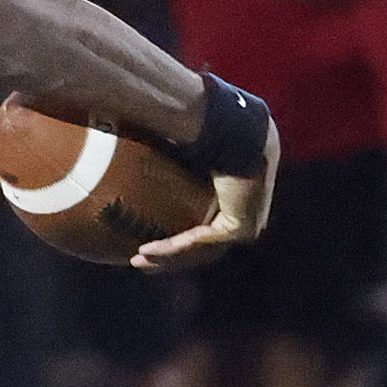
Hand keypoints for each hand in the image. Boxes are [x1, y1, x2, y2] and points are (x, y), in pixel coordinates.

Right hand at [136, 123, 277, 270]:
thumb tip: (134, 135)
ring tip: (138, 260)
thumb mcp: (192, 144)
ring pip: (203, 248)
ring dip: (168, 257)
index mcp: (244, 187)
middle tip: (143, 259)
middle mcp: (252, 207)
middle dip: (173, 255)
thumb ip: (176, 154)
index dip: (185, 232)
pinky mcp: (241, 229)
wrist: (233, 129)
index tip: (155, 237)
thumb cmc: (214, 126)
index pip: (215, 217)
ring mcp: (250, 221)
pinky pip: (200, 243)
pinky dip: (171, 248)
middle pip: (209, 240)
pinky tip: (145, 250)